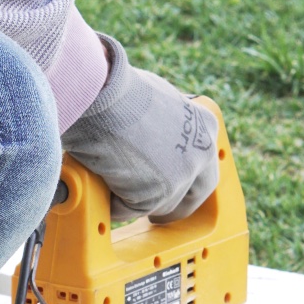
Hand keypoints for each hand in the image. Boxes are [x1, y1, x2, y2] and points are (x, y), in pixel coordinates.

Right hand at [61, 36, 219, 222]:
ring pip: (158, 205)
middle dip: (172, 207)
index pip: (204, 166)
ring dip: (135, 200)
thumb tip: (151, 139)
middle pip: (193, 195)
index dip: (186, 180)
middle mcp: (201, 153)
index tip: (171, 187)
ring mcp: (181, 177)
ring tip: (109, 182)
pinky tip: (97, 182)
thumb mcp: (156, 101)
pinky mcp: (156, 195)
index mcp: (205, 127)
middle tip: (152, 212)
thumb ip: (165, 126)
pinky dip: (110, 202)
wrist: (100, 94)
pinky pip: (129, 209)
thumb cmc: (117, 91)